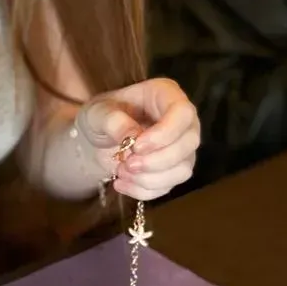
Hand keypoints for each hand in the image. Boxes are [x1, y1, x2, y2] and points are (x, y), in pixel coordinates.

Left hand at [77, 77, 200, 199]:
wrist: (98, 138)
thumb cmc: (102, 115)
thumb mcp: (98, 112)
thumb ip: (114, 121)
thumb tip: (134, 137)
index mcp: (166, 95)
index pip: (182, 113)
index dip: (164, 134)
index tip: (137, 147)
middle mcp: (182, 121)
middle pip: (189, 144)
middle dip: (157, 160)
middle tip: (127, 164)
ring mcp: (182, 148)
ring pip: (183, 170)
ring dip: (150, 178)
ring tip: (121, 171)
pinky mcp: (173, 171)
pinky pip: (168, 187)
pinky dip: (143, 190)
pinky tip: (121, 183)